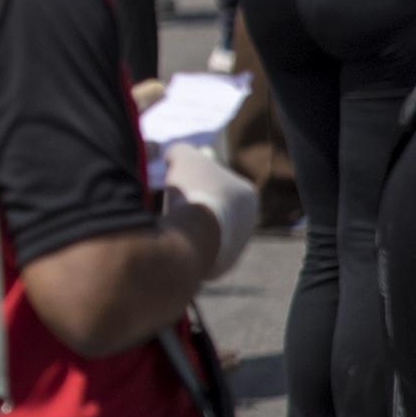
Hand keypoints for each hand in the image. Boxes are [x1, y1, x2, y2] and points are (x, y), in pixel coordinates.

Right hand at [161, 140, 260, 277]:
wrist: (194, 233)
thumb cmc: (195, 191)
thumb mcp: (184, 156)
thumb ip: (181, 150)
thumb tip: (172, 156)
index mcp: (248, 194)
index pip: (219, 179)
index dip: (195, 175)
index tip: (175, 175)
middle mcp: (249, 222)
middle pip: (213, 206)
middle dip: (193, 202)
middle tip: (168, 198)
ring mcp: (236, 247)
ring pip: (205, 230)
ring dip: (188, 224)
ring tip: (166, 219)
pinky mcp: (219, 266)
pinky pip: (197, 250)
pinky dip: (184, 243)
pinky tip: (169, 237)